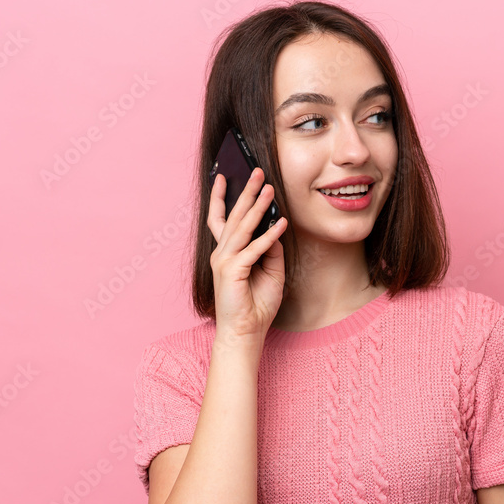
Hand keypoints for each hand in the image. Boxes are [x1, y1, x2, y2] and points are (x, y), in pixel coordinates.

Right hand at [206, 167, 287, 341]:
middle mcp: (222, 253)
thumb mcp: (270, 271)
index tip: (225, 176)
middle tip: (256, 171)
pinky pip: (254, 249)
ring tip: (269, 189)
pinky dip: (269, 236)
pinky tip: (281, 224)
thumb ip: (270, 249)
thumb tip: (275, 229)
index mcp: (227, 253)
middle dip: (246, 192)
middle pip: (234, 216)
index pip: (221, 219)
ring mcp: (225, 261)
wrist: (245, 331)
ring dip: (257, 207)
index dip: (222, 197)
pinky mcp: (232, 271)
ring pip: (243, 227)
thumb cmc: (256, 304)